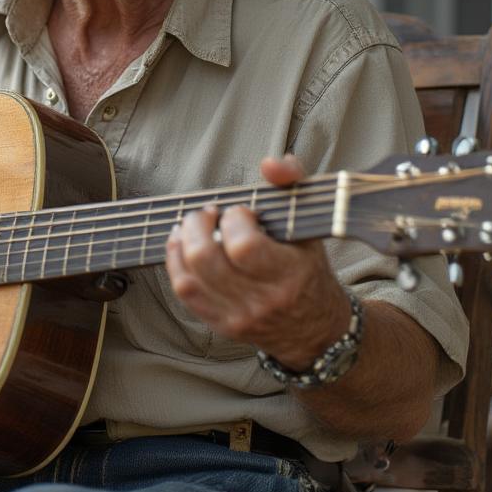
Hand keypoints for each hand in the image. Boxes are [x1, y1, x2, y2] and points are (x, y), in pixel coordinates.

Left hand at [165, 155, 351, 370]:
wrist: (316, 328)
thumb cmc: (308, 267)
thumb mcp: (311, 222)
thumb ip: (293, 182)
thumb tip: (269, 163)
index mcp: (290, 274)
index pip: (244, 246)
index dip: (234, 219)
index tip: (242, 212)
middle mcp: (262, 300)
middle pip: (207, 260)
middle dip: (197, 226)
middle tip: (207, 213)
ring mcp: (239, 316)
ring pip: (190, 278)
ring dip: (182, 242)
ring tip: (191, 226)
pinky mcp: (221, 324)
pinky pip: (185, 292)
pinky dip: (175, 263)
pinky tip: (182, 245)